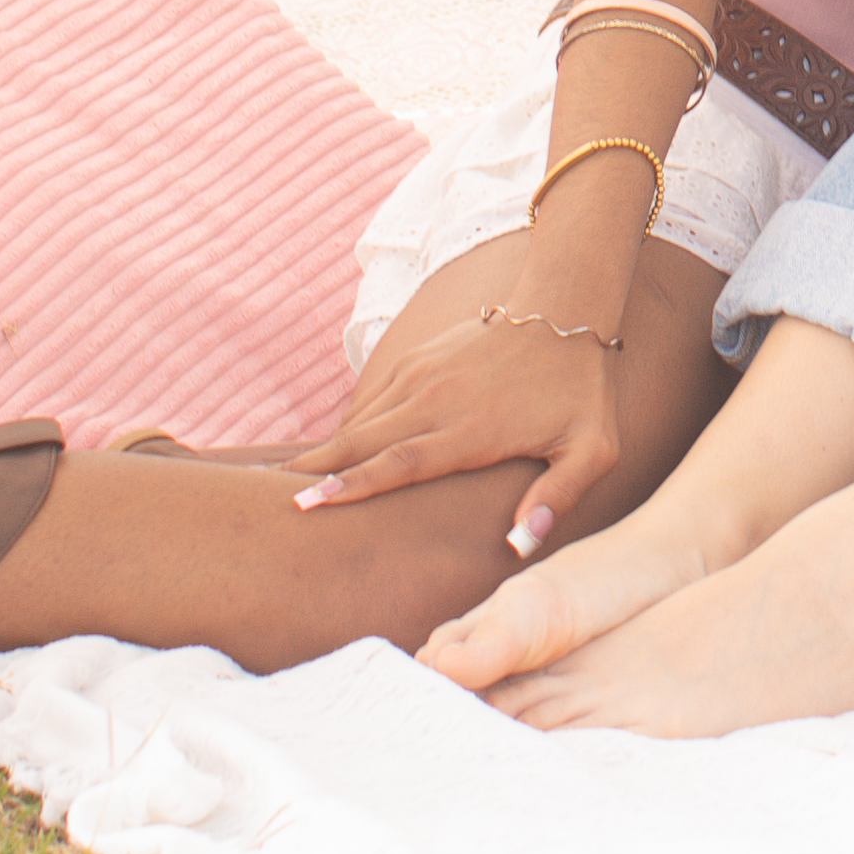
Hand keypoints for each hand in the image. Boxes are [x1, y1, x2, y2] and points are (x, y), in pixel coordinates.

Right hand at [295, 291, 626, 542]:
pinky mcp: (417, 360)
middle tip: (263, 503)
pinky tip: (328, 456)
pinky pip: (371, 401)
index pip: (398, 463)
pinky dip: (347, 429)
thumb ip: (556, 498)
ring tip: (280, 483)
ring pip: (359, 421)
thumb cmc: (581, 389)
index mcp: (470, 429)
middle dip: (313, 472)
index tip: (304, 505)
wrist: (565, 307)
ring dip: (322, 452)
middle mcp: (435, 401)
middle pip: (360, 443)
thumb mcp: (590, 449)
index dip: (350, 487)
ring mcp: (421, 376)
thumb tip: (518, 546)